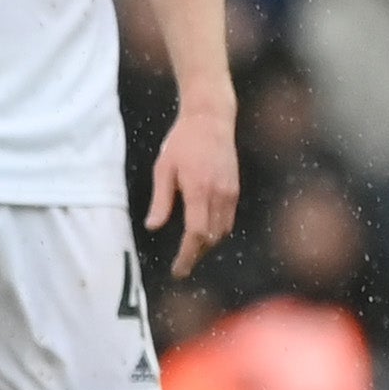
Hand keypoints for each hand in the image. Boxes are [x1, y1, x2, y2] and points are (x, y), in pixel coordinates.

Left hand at [146, 105, 238, 276]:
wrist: (211, 119)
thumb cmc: (182, 142)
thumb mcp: (163, 169)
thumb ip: (161, 200)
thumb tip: (153, 227)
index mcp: (199, 190)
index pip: (196, 233)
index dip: (187, 255)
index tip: (178, 270)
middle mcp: (219, 194)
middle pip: (211, 237)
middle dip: (196, 254)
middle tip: (181, 266)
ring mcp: (231, 191)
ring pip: (223, 230)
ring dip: (207, 244)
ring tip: (190, 252)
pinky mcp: (235, 188)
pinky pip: (228, 219)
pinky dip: (217, 231)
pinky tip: (204, 233)